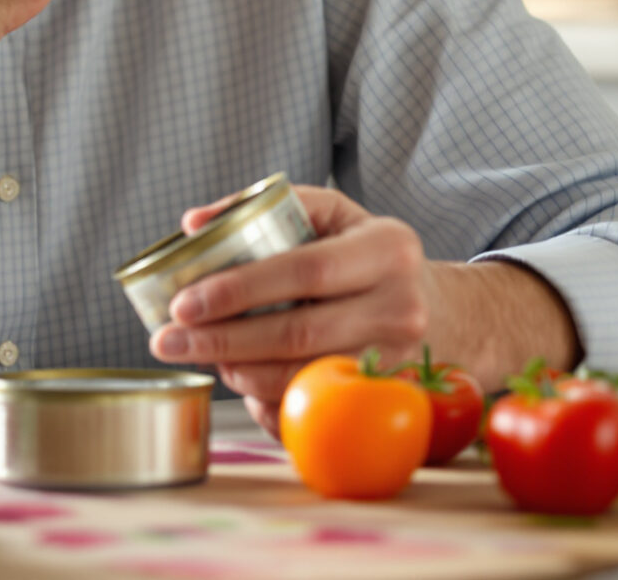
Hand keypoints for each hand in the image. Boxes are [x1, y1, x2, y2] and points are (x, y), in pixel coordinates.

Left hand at [145, 185, 583, 438]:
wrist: (450, 316)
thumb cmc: (374, 260)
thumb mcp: (336, 217)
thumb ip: (267, 208)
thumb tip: (192, 224)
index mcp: (387, 249)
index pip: (303, 270)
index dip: (238, 289)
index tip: (183, 302)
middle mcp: (400, 307)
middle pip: (295, 334)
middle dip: (220, 341)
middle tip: (167, 340)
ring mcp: (400, 361)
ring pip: (301, 379)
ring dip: (237, 372)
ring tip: (201, 356)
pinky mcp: (388, 400)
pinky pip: (315, 409)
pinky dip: (267, 399)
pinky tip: (242, 379)